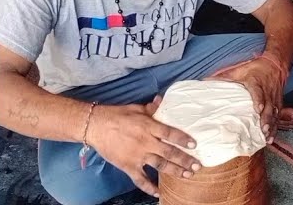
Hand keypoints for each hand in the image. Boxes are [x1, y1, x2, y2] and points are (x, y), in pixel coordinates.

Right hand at [86, 103, 200, 196]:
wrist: (95, 126)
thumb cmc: (117, 115)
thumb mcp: (137, 108)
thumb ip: (152, 108)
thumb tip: (163, 100)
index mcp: (149, 127)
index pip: (171, 133)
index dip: (184, 139)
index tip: (195, 145)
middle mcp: (145, 142)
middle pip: (169, 152)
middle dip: (185, 160)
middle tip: (198, 166)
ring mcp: (137, 156)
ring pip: (160, 165)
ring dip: (175, 171)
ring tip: (188, 175)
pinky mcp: (127, 166)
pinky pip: (140, 179)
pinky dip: (149, 187)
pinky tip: (158, 193)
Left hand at [208, 57, 284, 141]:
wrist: (275, 64)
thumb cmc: (255, 69)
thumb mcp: (239, 70)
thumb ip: (224, 77)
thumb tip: (206, 81)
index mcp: (256, 83)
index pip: (258, 92)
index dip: (259, 100)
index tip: (258, 109)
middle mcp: (267, 91)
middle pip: (268, 106)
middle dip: (266, 119)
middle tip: (263, 129)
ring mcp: (273, 98)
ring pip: (274, 113)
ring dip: (271, 125)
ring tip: (267, 137)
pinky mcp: (278, 103)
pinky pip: (278, 116)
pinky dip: (275, 127)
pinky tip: (271, 137)